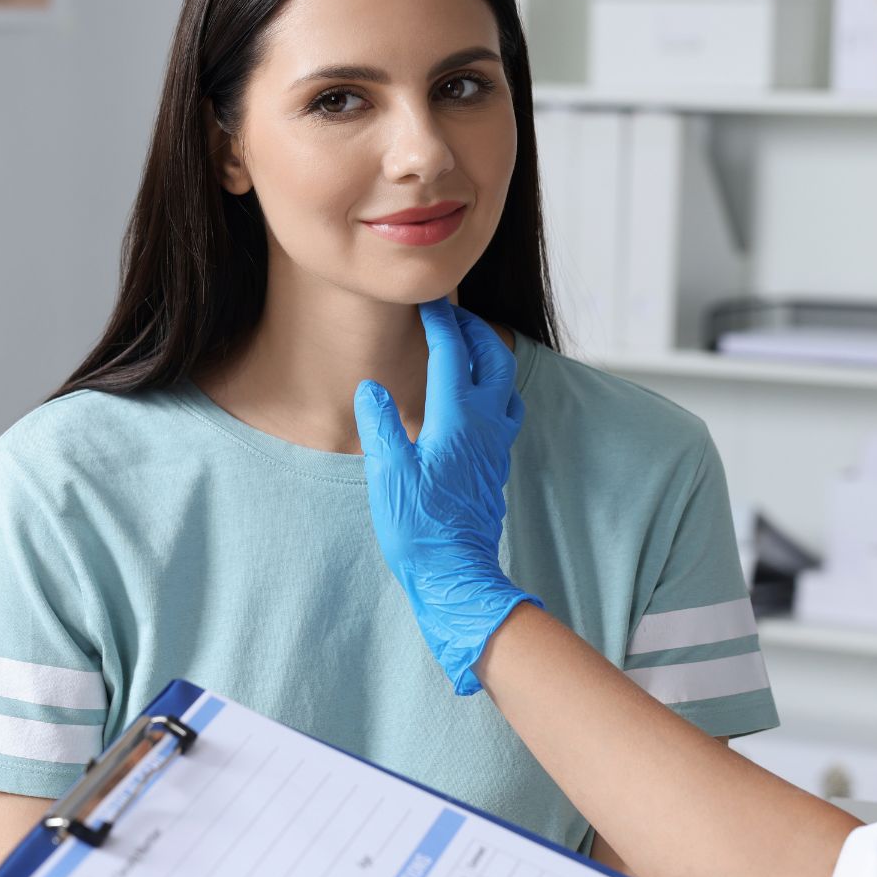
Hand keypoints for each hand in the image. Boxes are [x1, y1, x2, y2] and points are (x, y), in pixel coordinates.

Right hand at [354, 300, 538, 695]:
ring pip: (505, 381)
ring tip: (464, 347)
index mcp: (456, 419)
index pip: (452, 353)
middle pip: (492, 356)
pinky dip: (492, 385)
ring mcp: (495, 444)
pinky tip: (473, 397)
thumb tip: (371, 388)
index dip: (440, 322)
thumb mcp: (388, 475)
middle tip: (448, 315)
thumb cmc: (420, 529)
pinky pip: (504, 408)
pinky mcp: (495, 462)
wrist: (457, 574)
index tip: (426, 303)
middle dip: (472, 329)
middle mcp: (485, 424)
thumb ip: (380, 425)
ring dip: (488, 355)